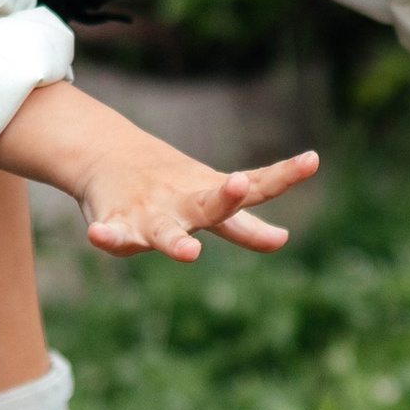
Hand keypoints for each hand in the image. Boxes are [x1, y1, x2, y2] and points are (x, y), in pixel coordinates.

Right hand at [0, 79, 317, 259]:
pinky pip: (112, 235)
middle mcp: (184, 202)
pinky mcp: (116, 222)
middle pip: (210, 205)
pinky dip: (106, 237)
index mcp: (211, 196)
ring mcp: (150, 212)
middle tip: (239, 184)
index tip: (311, 159)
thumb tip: (283, 239)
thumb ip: (245, 226)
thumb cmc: (171, 187)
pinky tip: (97, 236)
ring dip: (175, 241)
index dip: (282, 176)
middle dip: (227, 197)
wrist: (107, 156)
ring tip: (189, 253)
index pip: (256, 188)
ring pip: (165, 231)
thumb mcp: (209, 202)